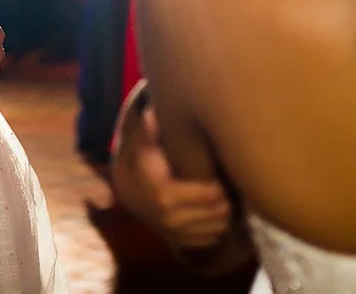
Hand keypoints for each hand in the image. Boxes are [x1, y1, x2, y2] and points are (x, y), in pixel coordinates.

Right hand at [111, 103, 231, 249]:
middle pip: (216, 213)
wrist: (129, 190)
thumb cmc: (142, 162)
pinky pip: (209, 240)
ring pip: (216, 228)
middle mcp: (169, 218)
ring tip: (223, 199)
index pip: (208, 194)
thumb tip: (150, 114)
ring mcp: (174, 232)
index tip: (219, 174)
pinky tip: (214, 213)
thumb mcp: (142, 144)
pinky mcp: (178, 241)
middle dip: (225, 200)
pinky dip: (216, 228)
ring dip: (224, 215)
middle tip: (226, 186)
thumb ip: (148, 131)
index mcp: (164, 193)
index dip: (219, 184)